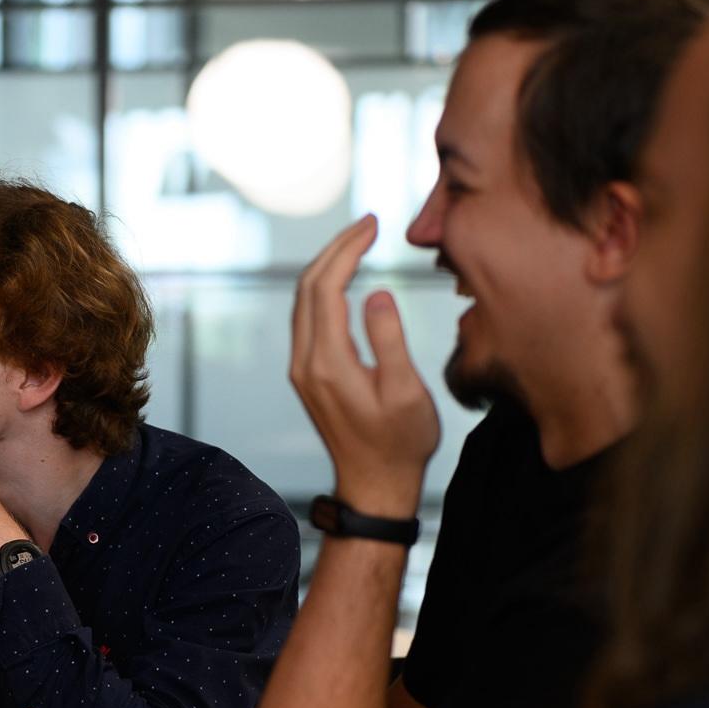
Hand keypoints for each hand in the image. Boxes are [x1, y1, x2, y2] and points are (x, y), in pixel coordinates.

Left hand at [289, 215, 440, 516]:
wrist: (374, 484)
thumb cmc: (400, 443)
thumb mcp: (406, 392)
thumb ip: (390, 341)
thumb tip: (376, 294)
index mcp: (328, 363)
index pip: (326, 288)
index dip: (347, 250)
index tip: (372, 223)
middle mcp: (305, 363)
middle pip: (307, 288)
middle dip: (335, 249)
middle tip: (367, 223)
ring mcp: (302, 369)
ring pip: (303, 302)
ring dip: (326, 266)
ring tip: (359, 241)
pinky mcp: (308, 375)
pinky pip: (307, 319)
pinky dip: (323, 289)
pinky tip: (345, 279)